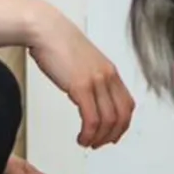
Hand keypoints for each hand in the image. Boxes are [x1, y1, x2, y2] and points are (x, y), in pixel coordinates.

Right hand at [28, 5, 135, 147]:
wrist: (45, 29)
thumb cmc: (59, 42)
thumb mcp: (84, 61)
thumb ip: (91, 76)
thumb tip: (90, 92)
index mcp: (110, 71)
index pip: (128, 104)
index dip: (123, 124)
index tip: (113, 135)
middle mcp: (107, 76)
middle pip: (122, 115)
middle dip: (113, 135)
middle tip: (99, 144)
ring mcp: (96, 81)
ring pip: (108, 121)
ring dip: (99, 138)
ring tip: (87, 142)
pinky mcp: (80, 86)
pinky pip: (92, 119)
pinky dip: (89, 134)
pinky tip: (81, 137)